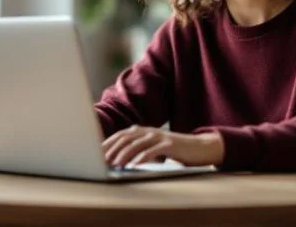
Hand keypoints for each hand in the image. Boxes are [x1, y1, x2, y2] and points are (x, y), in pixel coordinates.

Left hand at [102, 125, 223, 167]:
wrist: (199, 147)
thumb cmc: (173, 151)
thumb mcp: (153, 148)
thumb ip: (138, 150)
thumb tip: (116, 160)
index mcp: (142, 131)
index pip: (120, 136)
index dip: (107, 144)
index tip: (95, 154)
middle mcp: (149, 131)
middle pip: (125, 138)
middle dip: (112, 149)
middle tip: (102, 161)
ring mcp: (159, 136)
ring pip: (137, 144)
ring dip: (124, 154)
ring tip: (115, 164)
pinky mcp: (170, 144)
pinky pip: (153, 151)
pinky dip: (142, 158)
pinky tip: (135, 165)